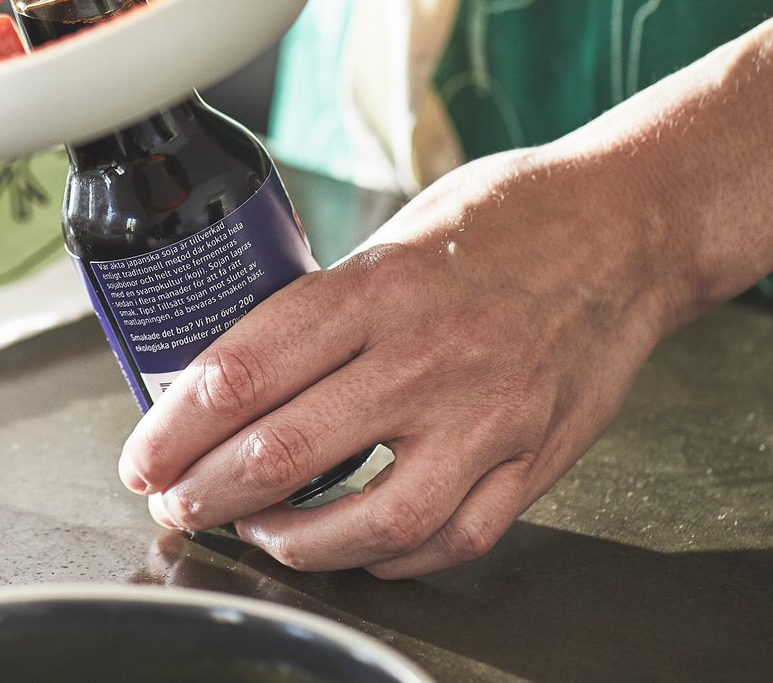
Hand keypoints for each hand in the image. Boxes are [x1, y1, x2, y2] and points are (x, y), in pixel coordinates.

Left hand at [117, 146, 676, 577]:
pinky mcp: (535, 457)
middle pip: (286, 449)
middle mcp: (427, 354)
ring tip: (256, 533)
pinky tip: (355, 550)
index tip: (145, 452)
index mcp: (379, 285)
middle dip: (208, 490)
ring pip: (369, 517)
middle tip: (176, 502)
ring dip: (293, 542)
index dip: (175, 424)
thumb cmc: (504, 216)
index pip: (245, 369)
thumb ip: (329, 304)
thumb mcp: (396, 230)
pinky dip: (391, 556)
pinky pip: (453, 537)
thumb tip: (246, 369)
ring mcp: (487, 415)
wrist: (627, 226)